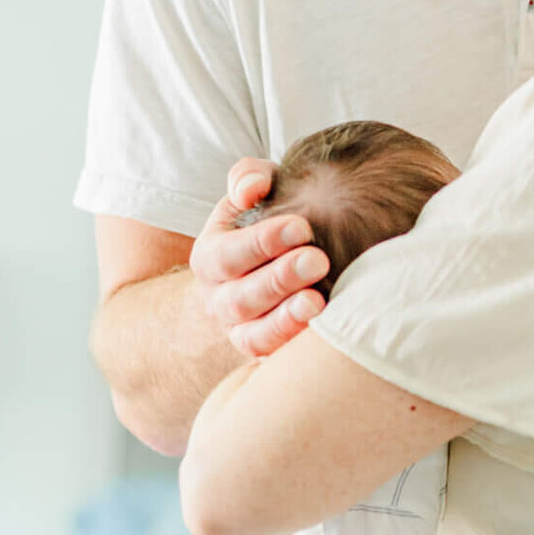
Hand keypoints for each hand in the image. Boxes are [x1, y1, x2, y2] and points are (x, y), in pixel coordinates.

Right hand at [190, 159, 328, 358]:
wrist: (274, 259)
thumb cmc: (268, 217)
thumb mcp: (257, 189)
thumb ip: (250, 177)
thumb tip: (249, 191)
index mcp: (210, 256)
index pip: (227, 253)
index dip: (262, 242)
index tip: (302, 227)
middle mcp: (218, 298)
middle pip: (240, 297)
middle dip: (280, 279)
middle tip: (318, 260)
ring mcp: (238, 329)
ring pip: (253, 334)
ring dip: (286, 319)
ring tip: (318, 301)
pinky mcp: (262, 350)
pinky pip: (271, 356)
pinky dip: (293, 344)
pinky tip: (323, 326)